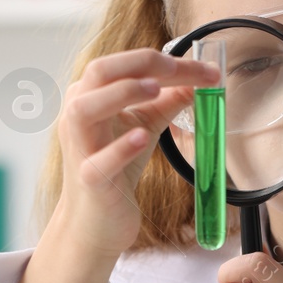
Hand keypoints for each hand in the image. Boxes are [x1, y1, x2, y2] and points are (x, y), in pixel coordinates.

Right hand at [49, 49, 219, 257]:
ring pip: (85, 109)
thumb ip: (167, 101)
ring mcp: (81, 148)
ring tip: (154, 91)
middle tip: (174, 69)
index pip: (123, 65)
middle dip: (138, 64)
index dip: (164, 61)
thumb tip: (199, 79)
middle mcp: (78, 116)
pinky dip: (120, 147)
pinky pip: (98, 161)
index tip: (204, 69)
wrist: (96, 221)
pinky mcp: (90, 180)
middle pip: (98, 73)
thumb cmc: (116, 169)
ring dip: (120, 94)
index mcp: (90, 96)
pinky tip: (142, 137)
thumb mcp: (144, 127)